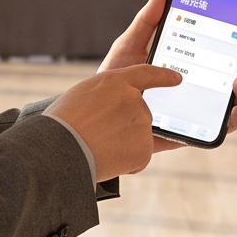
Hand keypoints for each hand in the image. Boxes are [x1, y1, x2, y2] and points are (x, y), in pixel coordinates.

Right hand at [45, 64, 184, 180]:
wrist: (59, 150)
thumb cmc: (63, 125)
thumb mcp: (83, 96)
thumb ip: (108, 96)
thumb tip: (123, 108)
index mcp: (115, 81)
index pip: (147, 74)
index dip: (163, 76)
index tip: (176, 78)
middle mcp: (133, 98)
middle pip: (140, 114)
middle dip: (125, 126)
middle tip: (99, 134)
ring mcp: (142, 122)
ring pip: (139, 136)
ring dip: (123, 145)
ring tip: (98, 146)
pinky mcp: (146, 147)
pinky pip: (139, 156)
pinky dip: (126, 162)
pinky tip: (107, 158)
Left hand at [95, 0, 236, 149]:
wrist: (99, 115)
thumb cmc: (115, 80)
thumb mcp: (129, 46)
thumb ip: (146, 22)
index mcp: (189, 64)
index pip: (222, 51)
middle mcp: (198, 86)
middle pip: (236, 74)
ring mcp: (198, 109)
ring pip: (234, 100)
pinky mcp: (192, 131)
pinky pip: (219, 129)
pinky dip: (232, 120)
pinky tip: (232, 111)